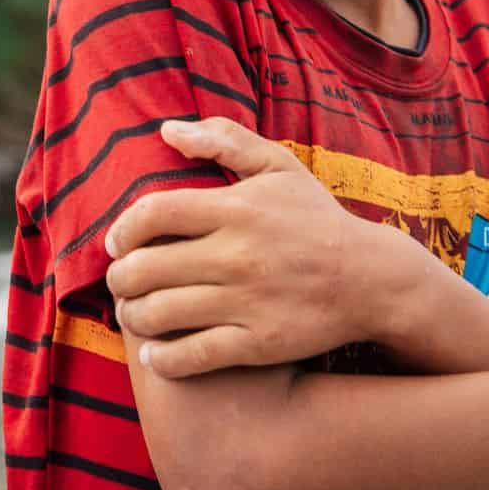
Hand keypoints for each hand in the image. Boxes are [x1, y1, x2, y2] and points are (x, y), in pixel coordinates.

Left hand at [102, 117, 399, 377]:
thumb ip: (224, 140)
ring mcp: (247, 303)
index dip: (122, 229)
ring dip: (133, 316)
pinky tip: (156, 353)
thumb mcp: (278, 166)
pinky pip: (194, 356)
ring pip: (161, 314)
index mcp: (236, 209)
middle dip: (119, 277)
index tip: (115, 243)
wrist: (372, 279)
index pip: (153, 213)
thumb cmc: (316, 218)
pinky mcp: (260, 344)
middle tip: (119, 281)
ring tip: (132, 313)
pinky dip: (165, 359)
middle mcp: (237, 256)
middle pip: (146, 267)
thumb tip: (167, 130)